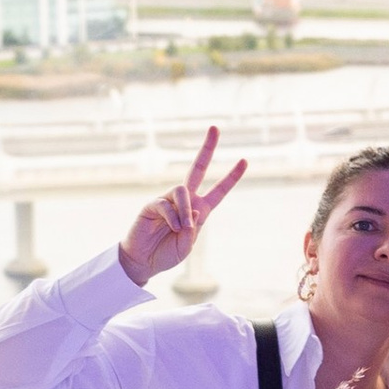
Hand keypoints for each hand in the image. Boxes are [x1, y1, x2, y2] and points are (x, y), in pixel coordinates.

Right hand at [118, 126, 246, 286]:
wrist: (143, 261)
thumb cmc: (166, 254)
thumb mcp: (186, 247)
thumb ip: (193, 231)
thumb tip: (193, 210)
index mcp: (199, 210)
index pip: (218, 191)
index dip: (231, 177)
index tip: (245, 161)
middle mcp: (185, 200)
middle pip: (197, 168)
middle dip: (207, 148)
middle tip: (215, 127)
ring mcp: (168, 199)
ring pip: (183, 190)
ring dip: (185, 210)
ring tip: (182, 228)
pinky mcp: (153, 203)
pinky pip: (167, 203)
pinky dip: (172, 217)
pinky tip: (172, 228)